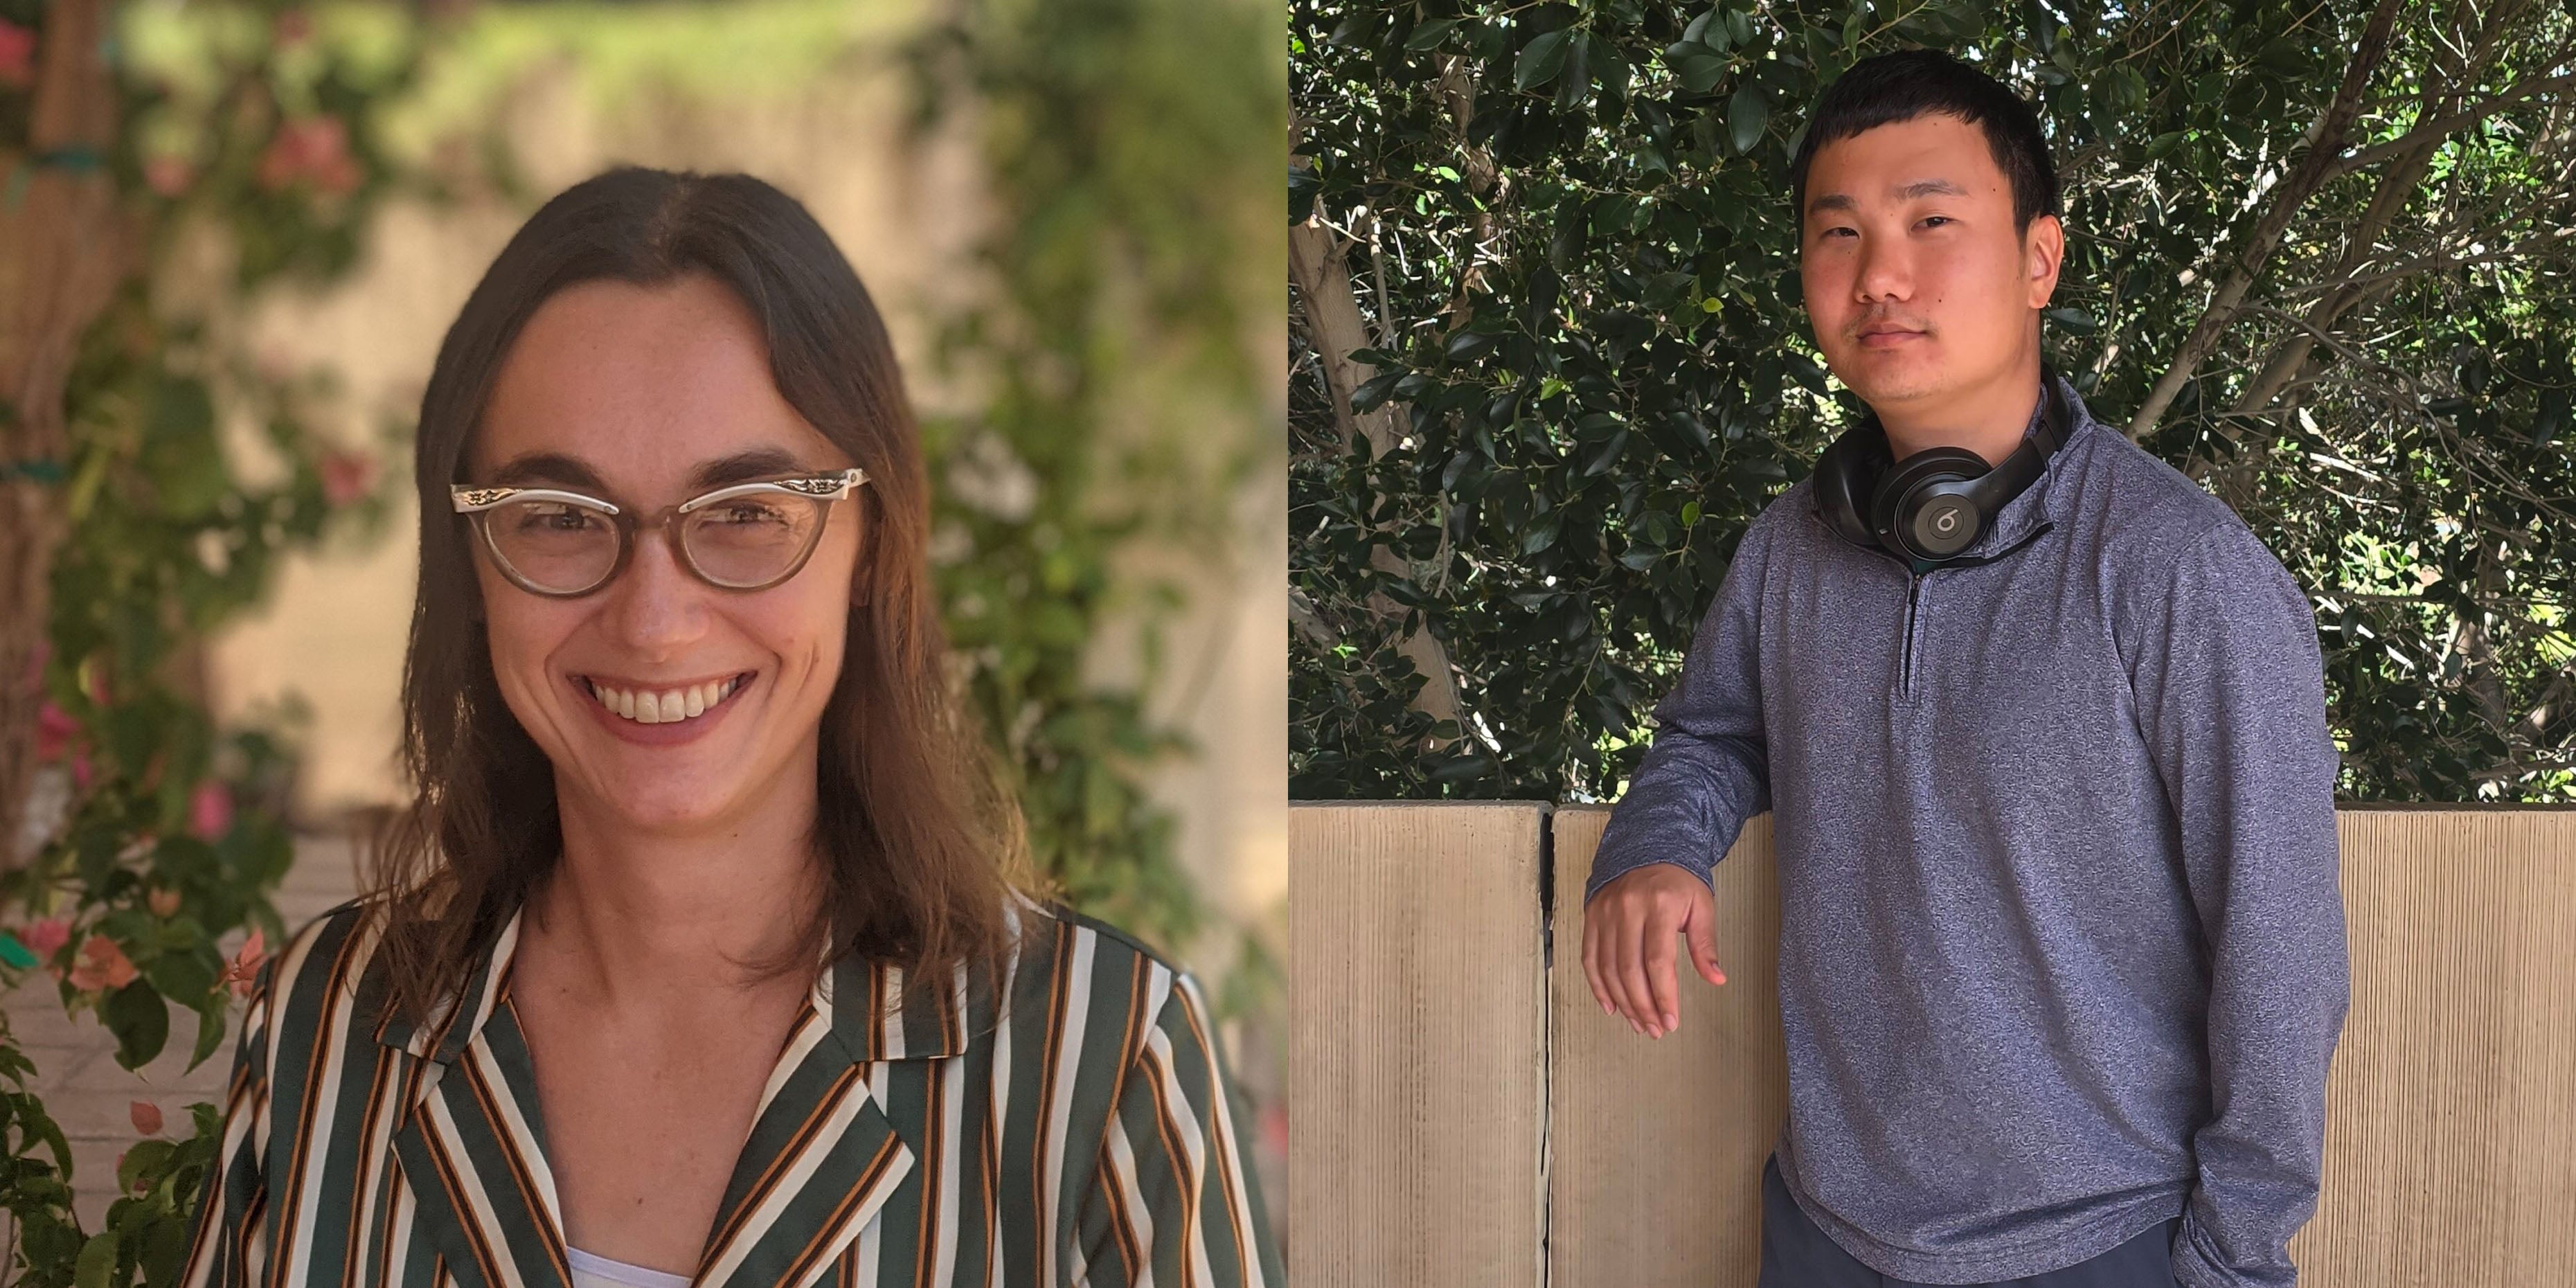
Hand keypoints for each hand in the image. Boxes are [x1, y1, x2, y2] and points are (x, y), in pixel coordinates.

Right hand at [1580, 864, 1726, 1037]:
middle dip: (1643, 1007)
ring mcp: (1605, 912)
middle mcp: (1627, 908)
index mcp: (1659, 904)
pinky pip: (1590, 958)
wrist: (1646, 847)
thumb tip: (1717, 978)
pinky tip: (1611, 1006)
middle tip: (1656, 1029)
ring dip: (1623, 1002)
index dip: (1664, 996)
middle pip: (1630, 970)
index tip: (1671, 1020)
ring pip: (1608, 968)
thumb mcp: (1701, 906)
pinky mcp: (1591, 917)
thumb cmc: (1677, 881)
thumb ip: (1705, 944)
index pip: (1658, 961)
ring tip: (1639, 1023)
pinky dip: (1598, 987)